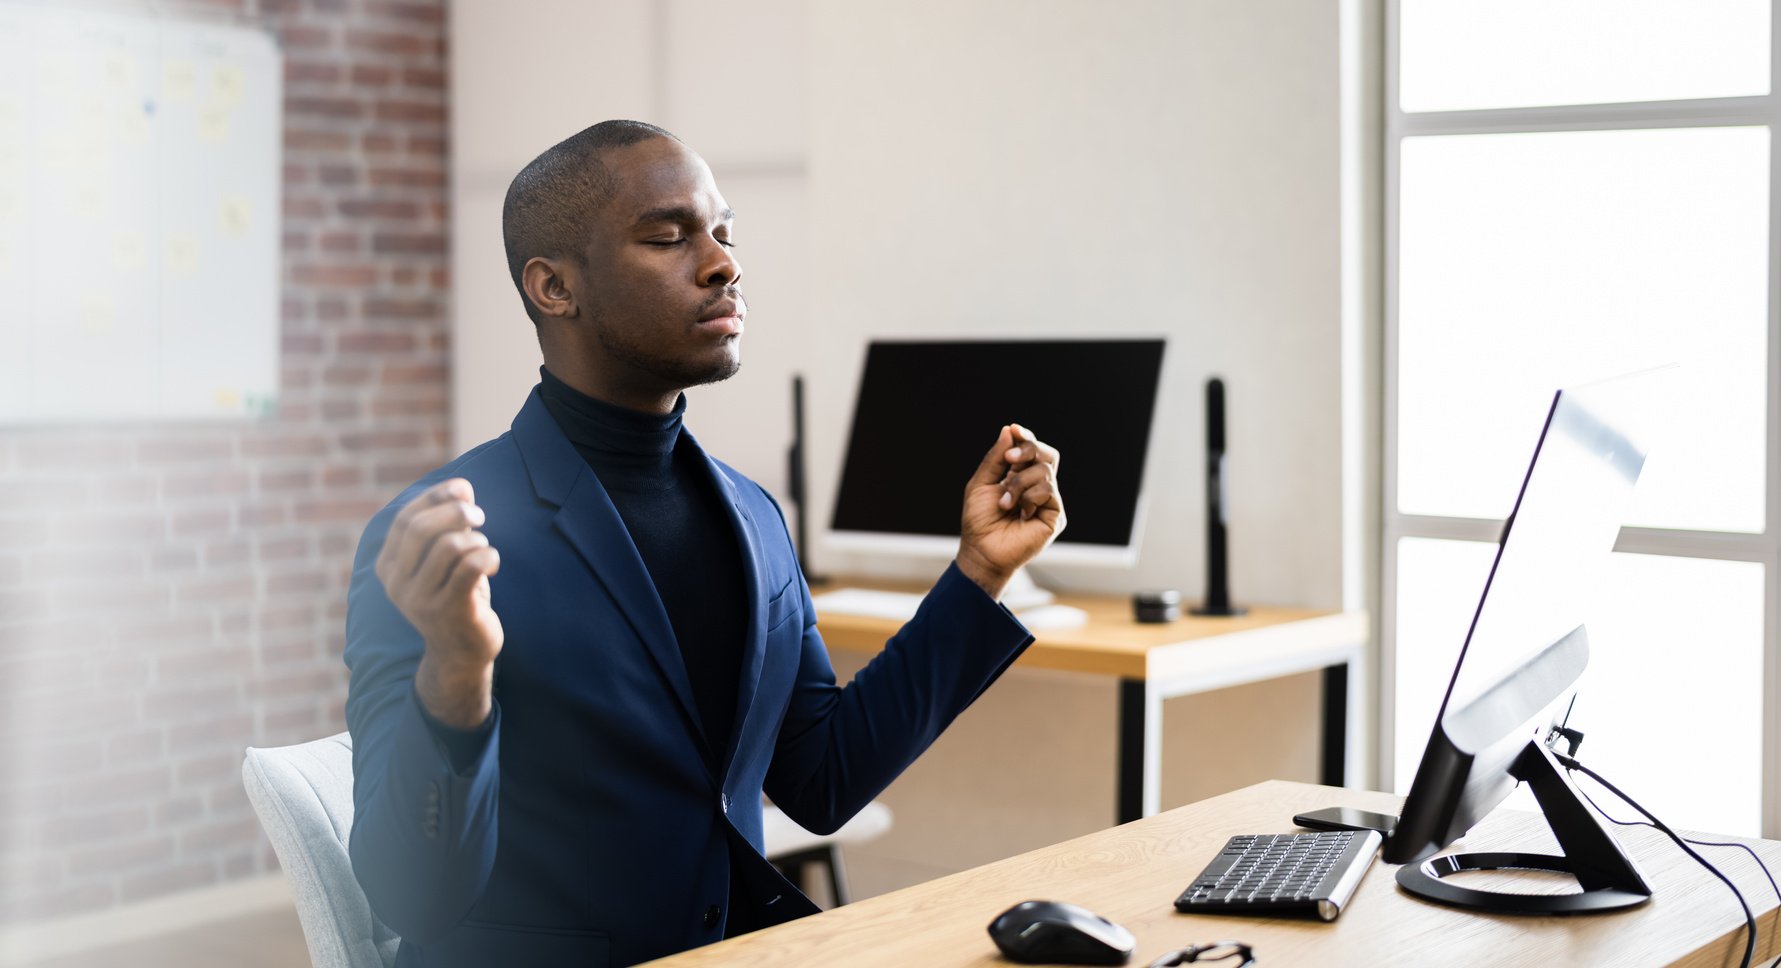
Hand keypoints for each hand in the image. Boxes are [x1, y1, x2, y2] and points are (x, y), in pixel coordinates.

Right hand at [374, 478, 502, 727]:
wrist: (461, 654)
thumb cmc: (455, 597)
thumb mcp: (443, 561)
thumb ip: (446, 526)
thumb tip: (462, 487)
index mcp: (388, 568)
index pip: (404, 519)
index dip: (434, 497)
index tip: (462, 489)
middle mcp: (397, 585)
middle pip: (421, 528)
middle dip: (456, 512)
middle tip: (480, 516)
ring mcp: (421, 600)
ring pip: (450, 546)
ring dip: (476, 539)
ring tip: (484, 549)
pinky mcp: (450, 611)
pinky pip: (471, 567)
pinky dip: (488, 555)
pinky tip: (493, 563)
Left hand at [956, 424, 1064, 599]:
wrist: (982, 551)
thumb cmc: (979, 521)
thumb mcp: (981, 484)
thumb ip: (995, 458)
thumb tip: (1010, 430)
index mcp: (1020, 477)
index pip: (1032, 450)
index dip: (1026, 438)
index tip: (1014, 430)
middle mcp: (1037, 487)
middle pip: (1046, 454)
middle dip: (1028, 449)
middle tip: (1010, 458)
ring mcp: (1048, 501)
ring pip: (1045, 471)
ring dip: (1020, 483)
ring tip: (1005, 502)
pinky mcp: (1055, 515)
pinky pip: (1049, 491)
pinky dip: (1029, 497)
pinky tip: (1020, 513)